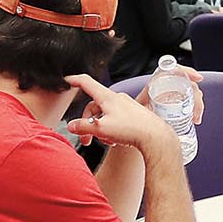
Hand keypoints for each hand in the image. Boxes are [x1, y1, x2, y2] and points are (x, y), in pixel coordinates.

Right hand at [66, 69, 201, 154]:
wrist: (155, 137)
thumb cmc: (132, 130)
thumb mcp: (101, 129)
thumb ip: (83, 127)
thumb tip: (72, 126)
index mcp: (108, 97)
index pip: (87, 83)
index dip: (74, 80)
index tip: (67, 79)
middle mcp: (117, 99)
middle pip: (94, 107)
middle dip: (88, 123)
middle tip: (86, 140)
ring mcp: (127, 106)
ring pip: (105, 115)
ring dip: (101, 129)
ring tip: (106, 141)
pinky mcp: (134, 115)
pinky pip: (117, 119)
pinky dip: (112, 129)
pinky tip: (115, 140)